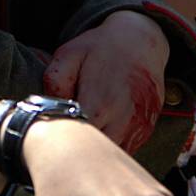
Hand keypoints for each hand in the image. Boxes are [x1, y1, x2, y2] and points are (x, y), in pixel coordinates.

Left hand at [44, 11, 169, 154]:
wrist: (142, 41)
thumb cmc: (101, 47)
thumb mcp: (70, 54)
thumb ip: (55, 81)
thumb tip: (48, 108)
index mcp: (100, 102)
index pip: (78, 139)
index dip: (64, 139)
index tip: (56, 131)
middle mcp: (123, 119)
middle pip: (96, 153)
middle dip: (80, 149)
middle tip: (68, 135)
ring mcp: (139, 126)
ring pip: (113, 155)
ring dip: (98, 150)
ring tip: (85, 132)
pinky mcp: (147, 129)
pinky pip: (128, 150)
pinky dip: (114, 146)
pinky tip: (103, 129)